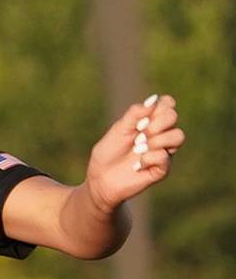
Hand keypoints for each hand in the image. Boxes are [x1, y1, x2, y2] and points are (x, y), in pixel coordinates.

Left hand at [85, 93, 184, 212]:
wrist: (100, 179)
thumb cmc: (108, 152)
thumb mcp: (119, 129)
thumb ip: (135, 113)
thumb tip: (154, 99)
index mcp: (150, 121)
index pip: (168, 104)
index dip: (161, 105)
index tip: (143, 117)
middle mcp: (160, 135)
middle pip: (173, 117)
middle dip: (156, 123)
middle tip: (140, 133)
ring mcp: (163, 152)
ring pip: (178, 136)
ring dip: (157, 140)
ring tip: (139, 148)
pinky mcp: (161, 169)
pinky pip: (165, 157)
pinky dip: (150, 158)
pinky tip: (138, 164)